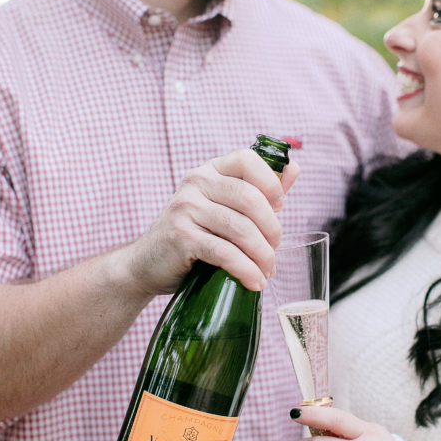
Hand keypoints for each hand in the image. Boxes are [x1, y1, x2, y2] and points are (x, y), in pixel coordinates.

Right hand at [122, 147, 299, 296]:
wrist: (146, 264)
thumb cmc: (193, 234)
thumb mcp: (222, 207)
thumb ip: (258, 190)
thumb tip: (294, 168)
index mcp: (210, 170)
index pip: (247, 159)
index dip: (271, 181)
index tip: (280, 206)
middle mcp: (196, 182)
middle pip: (250, 198)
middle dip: (272, 229)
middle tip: (274, 251)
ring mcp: (186, 208)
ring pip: (240, 229)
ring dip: (262, 255)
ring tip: (266, 272)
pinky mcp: (181, 237)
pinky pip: (225, 253)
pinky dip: (245, 270)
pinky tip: (254, 282)